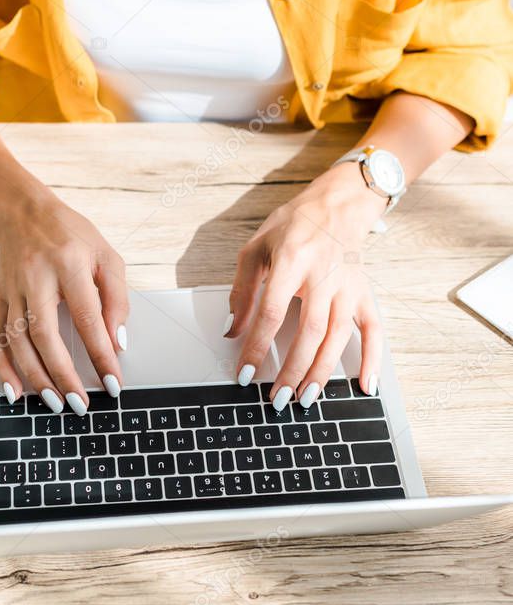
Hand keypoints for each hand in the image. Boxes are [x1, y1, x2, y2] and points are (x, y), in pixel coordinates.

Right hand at [0, 187, 128, 413]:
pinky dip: (2, 367)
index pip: (87, 318)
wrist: (24, 212)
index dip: (101, 354)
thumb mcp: (107, 256)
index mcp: (69, 266)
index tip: (113, 381)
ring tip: (54, 403)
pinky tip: (14, 391)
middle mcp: (37, 279)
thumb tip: (117, 341)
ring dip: (35, 376)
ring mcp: (13, 291)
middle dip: (63, 375)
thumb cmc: (71, 234)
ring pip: (18, 341)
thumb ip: (116, 297)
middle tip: (80, 403)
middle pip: (45, 335)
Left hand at [224, 164, 387, 410]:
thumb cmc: (293, 226)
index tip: (245, 373)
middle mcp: (323, 276)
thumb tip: (231, 329)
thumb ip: (242, 290)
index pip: (272, 312)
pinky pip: (373, 330)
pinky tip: (366, 385)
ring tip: (305, 398)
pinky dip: (373, 360)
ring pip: (338, 337)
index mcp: (292, 262)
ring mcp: (348, 287)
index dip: (257, 346)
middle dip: (292, 369)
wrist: (337, 205)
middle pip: (309, 332)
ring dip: (322, 372)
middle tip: (277, 398)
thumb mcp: (256, 248)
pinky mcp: (364, 293)